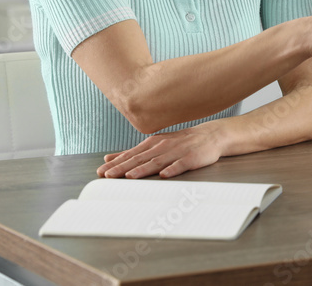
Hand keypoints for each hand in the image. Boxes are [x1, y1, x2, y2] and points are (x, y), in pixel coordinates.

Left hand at [97, 122, 225, 178]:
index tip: (101, 172)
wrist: (210, 136)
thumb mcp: (154, 144)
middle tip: (108, 175)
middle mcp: (162, 146)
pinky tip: (164, 175)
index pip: (131, 155)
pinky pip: (181, 164)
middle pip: (140, 159)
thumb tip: (108, 158)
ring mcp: (177, 152)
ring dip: (144, 169)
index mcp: (152, 144)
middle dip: (124, 167)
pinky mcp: (191, 158)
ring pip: (158, 161)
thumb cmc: (180, 142)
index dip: (116, 163)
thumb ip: (132, 153)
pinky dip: (172, 169)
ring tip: (130, 176)